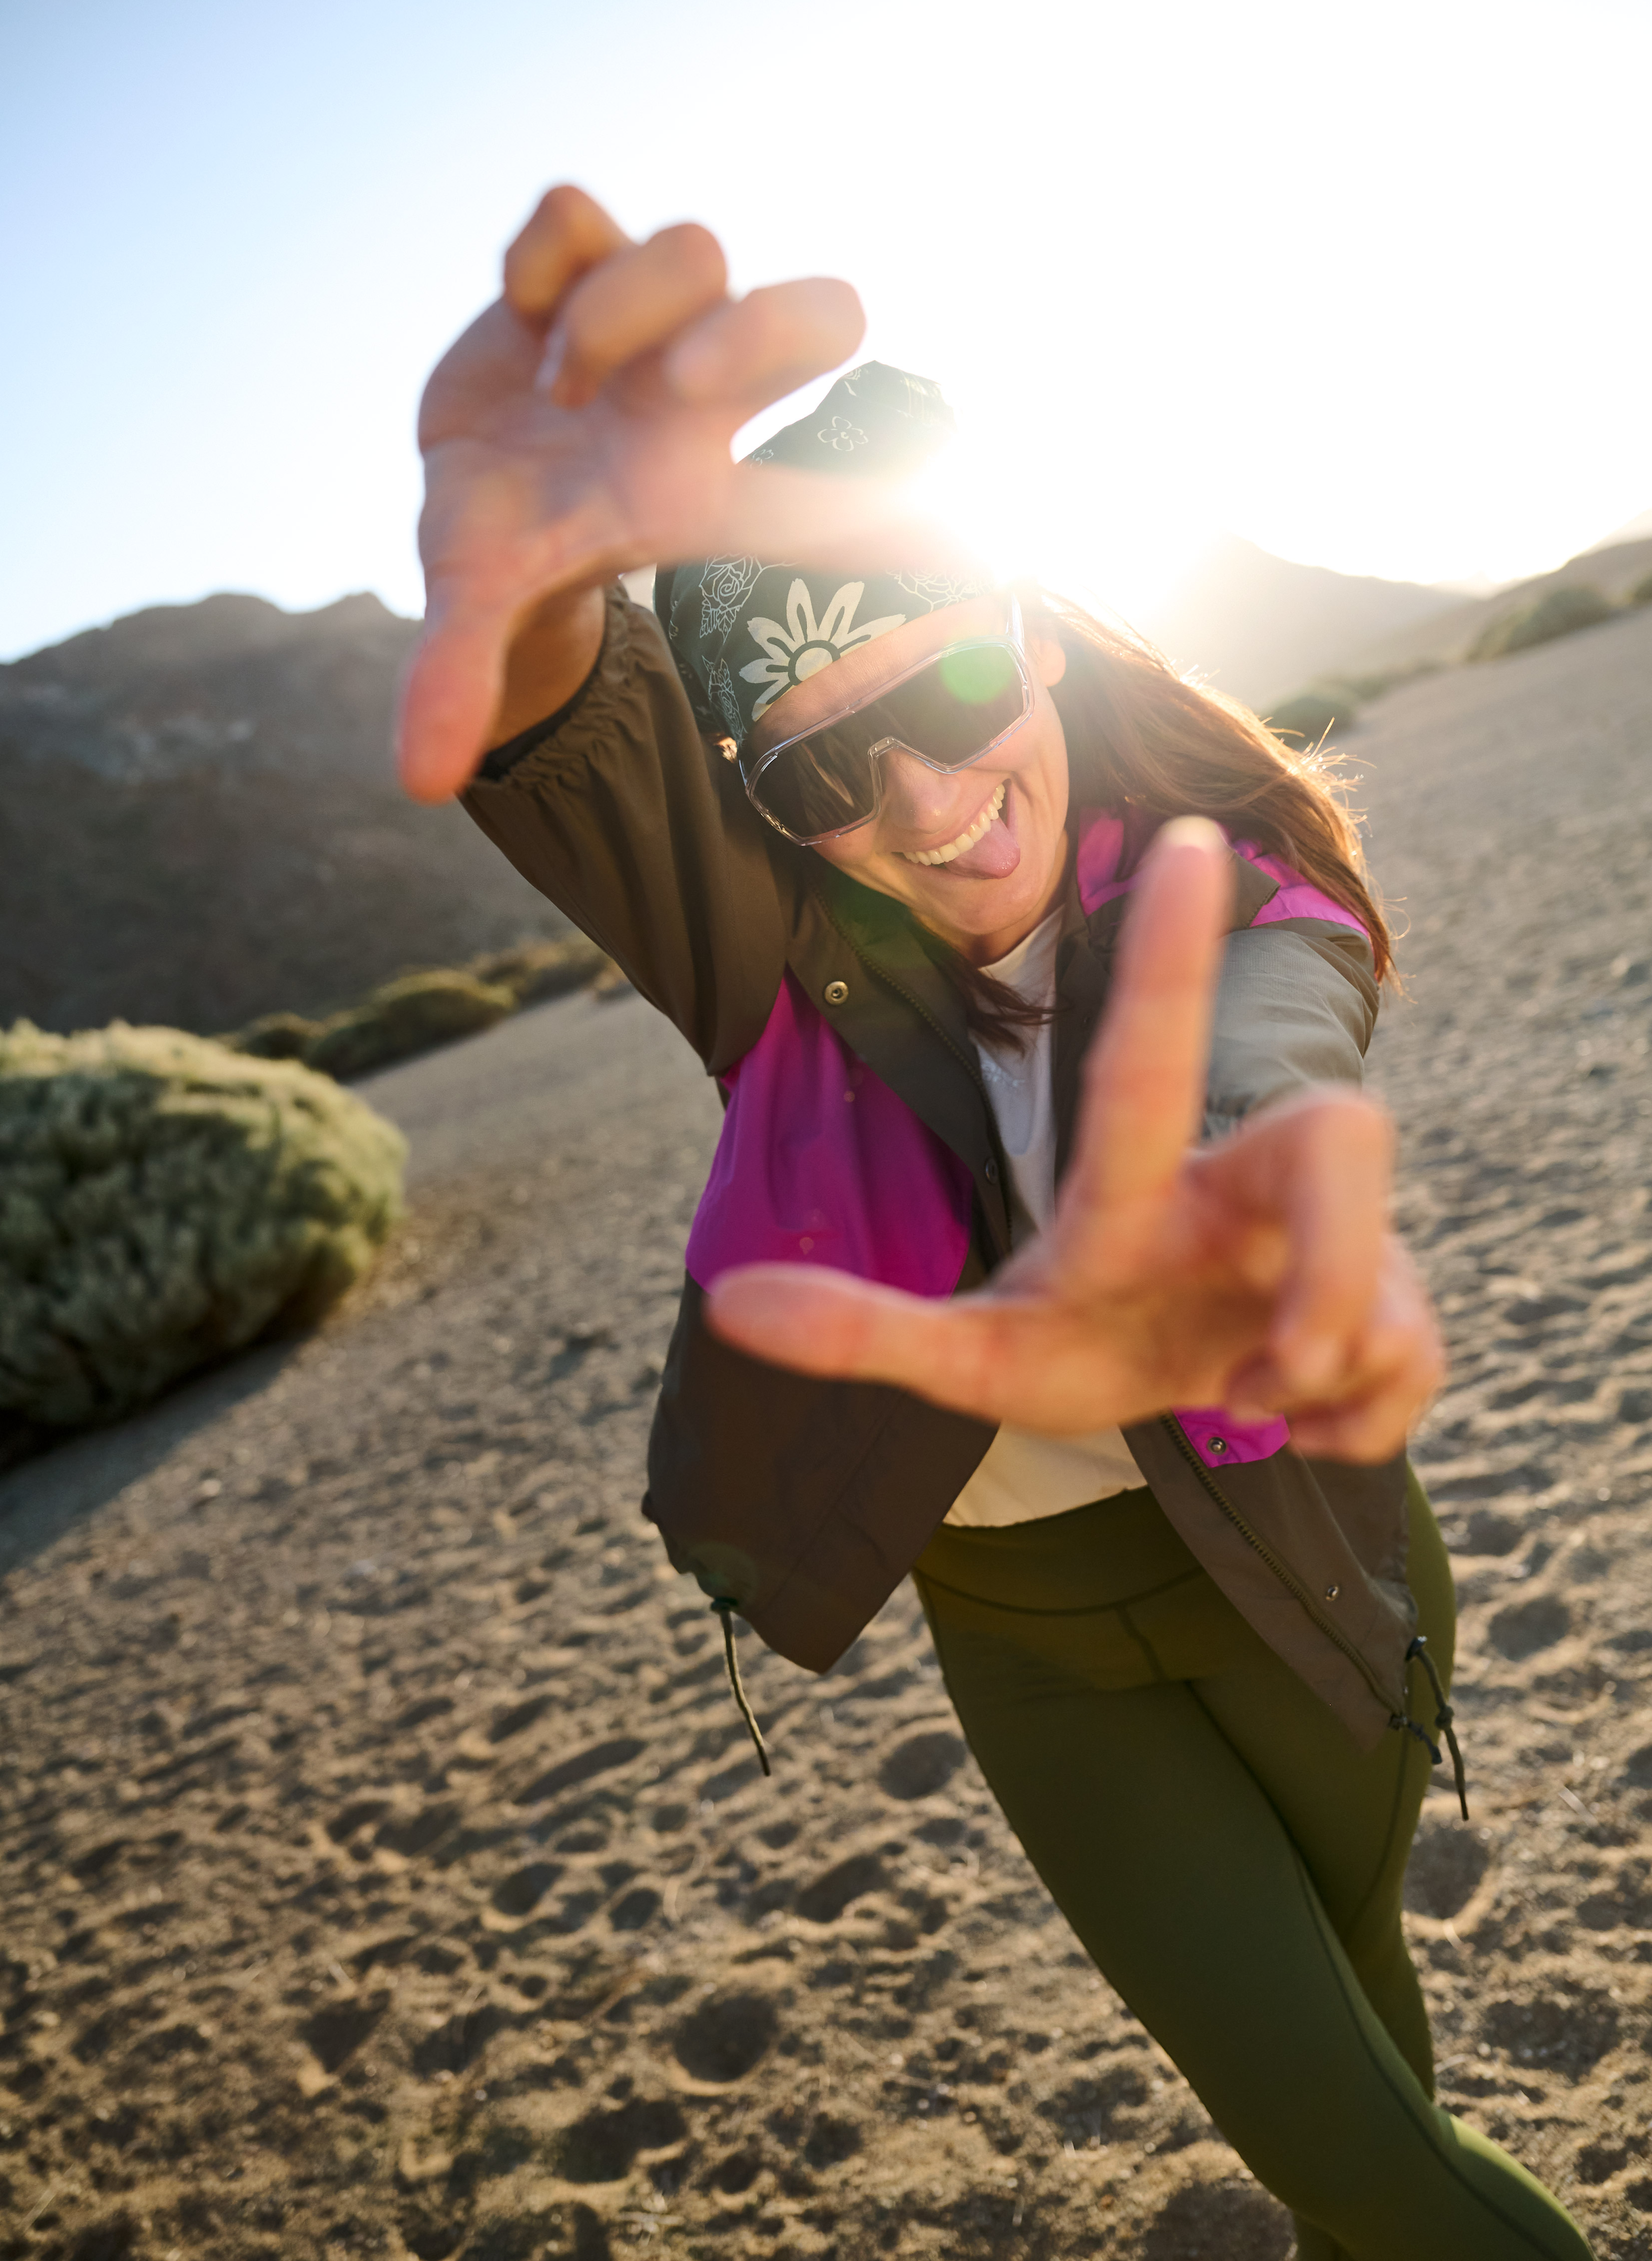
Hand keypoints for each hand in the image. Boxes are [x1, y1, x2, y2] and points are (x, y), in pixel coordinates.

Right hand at [400, 185, 922, 801]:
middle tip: (687, 380)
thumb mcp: (478, 608)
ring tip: (561, 384)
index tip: (968, 535)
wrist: (465, 474)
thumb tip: (414, 781)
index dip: (895, 516)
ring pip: (695, 251)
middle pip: (827, 317)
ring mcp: (653, 318)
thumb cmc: (508, 545)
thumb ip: (459, 682)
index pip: (825, 509)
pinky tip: (521, 310)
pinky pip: (581, 212)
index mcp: (697, 495)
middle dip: (767, 336)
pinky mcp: (583, 256)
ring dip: (615, 315)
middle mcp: (699, 397)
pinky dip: (545, 254)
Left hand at [706, 819, 1443, 1462]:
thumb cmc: (1079, 1343)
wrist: (1184, 1398)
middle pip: (1345, 1137)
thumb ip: (862, 1333)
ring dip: (1328, 1375)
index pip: (1150, 1057)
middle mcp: (1248, 1180)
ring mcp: (1335, 1240)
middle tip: (1261, 1377)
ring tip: (1248, 1404)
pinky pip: (1409, 1368)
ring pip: (1387, 1292)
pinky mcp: (1396, 1308)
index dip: (1172, 954)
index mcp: (1141, 1180)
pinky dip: (1351, 1427)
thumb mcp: (973, 1361)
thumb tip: (726, 1304)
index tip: (1189, 833)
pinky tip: (1301, 1419)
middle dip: (1337, 1270)